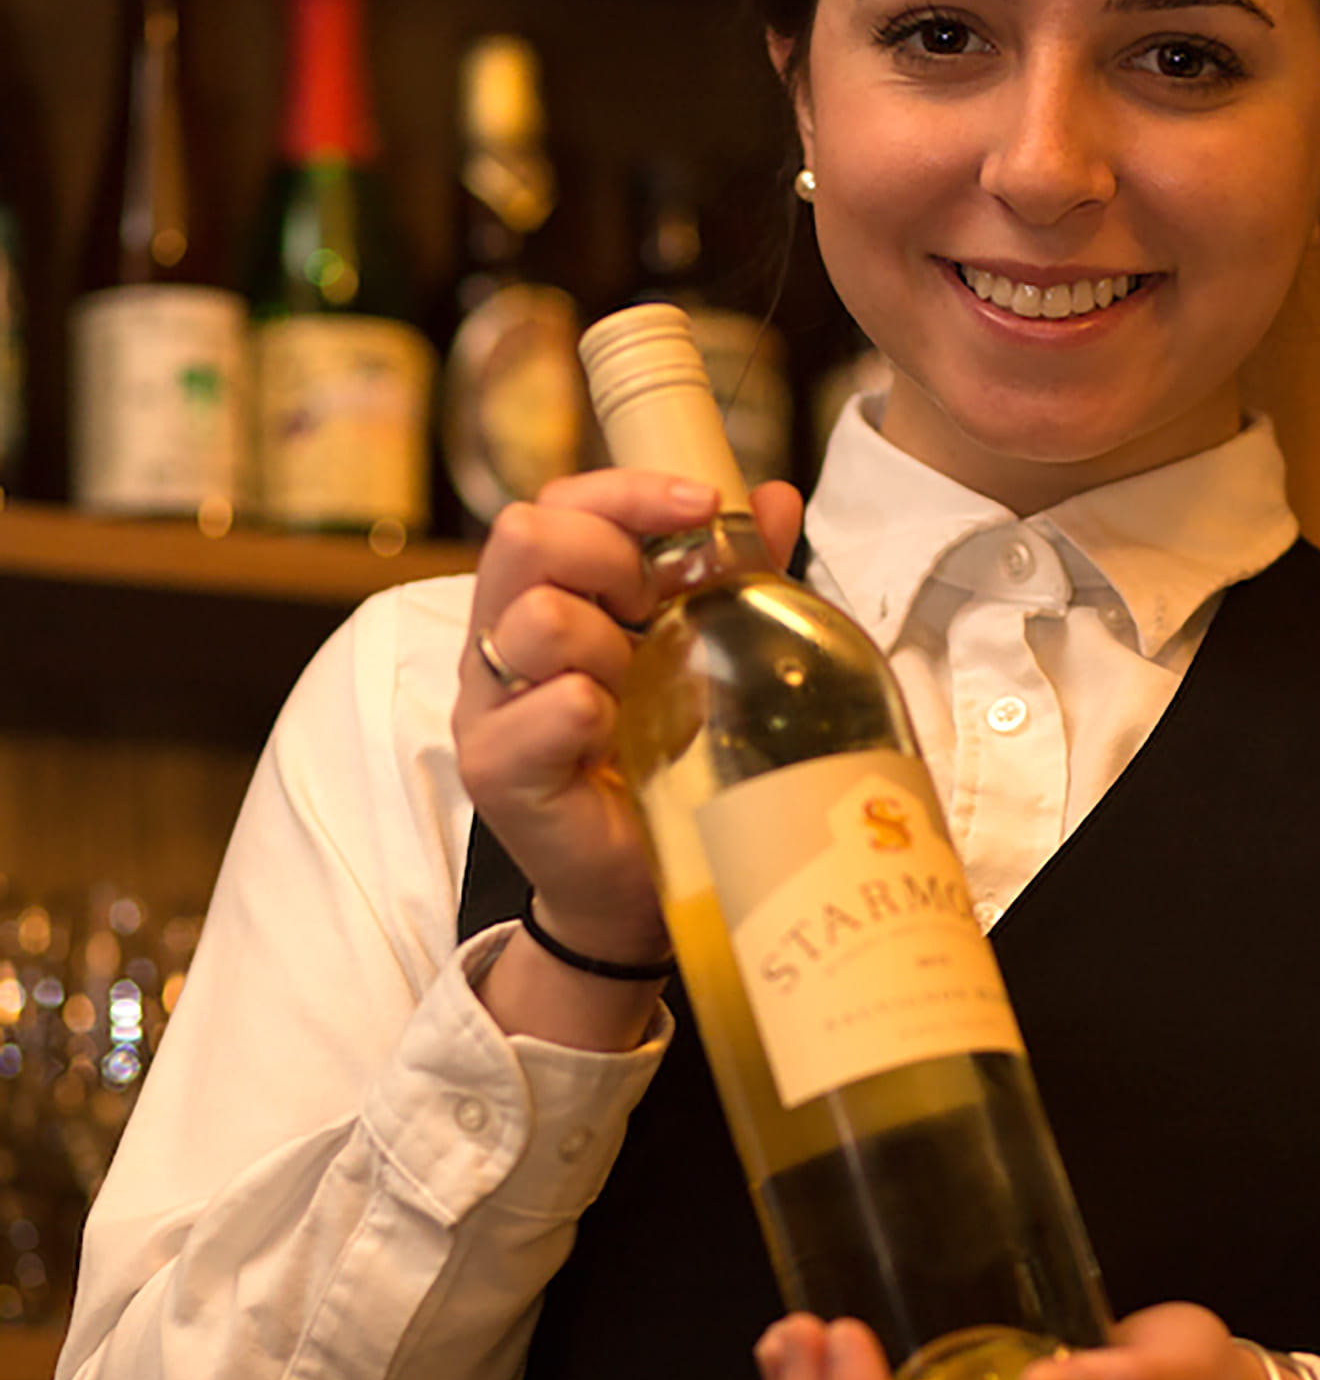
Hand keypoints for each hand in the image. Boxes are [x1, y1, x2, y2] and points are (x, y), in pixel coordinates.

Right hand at [453, 468, 803, 964]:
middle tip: (657, 614)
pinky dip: (598, 716)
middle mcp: (499, 640)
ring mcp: (487, 705)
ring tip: (638, 697)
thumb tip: (771, 497)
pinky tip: (619, 745)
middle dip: (612, 558)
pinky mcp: (494, 768)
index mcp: (542, 598)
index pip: (557, 503)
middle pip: (524, 536)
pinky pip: (552, 707)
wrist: (641, 888)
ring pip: (538, 619)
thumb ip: (729, 574)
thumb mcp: (704, 653)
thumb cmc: (663, 763)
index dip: (627, 492)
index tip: (703, 503)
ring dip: (612, 648)